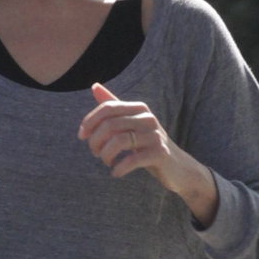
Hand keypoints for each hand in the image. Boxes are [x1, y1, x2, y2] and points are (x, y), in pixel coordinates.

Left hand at [78, 84, 219, 227]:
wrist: (177, 167)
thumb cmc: (148, 144)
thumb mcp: (131, 122)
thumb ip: (114, 105)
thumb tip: (94, 85)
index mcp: (139, 108)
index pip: (107, 108)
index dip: (89, 121)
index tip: (81, 136)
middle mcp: (148, 118)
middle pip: (110, 125)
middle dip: (95, 141)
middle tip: (95, 153)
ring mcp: (155, 136)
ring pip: (119, 141)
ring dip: (105, 155)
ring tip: (106, 161)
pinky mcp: (159, 153)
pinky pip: (132, 160)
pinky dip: (118, 168)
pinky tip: (115, 172)